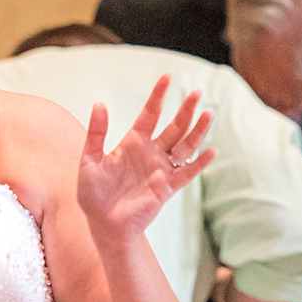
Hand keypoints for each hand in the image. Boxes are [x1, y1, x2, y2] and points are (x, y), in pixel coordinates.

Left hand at [76, 75, 213, 242]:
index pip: (150, 113)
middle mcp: (151, 152)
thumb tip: (100, 103)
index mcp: (133, 142)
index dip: (158, 96)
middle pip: (174, 126)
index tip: (167, 77)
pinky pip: (187, 172)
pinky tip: (211, 151)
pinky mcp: (167, 188)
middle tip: (197, 93)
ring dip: (197, 131)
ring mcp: (161, 169)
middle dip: (185, 110)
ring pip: (184, 145)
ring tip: (208, 113)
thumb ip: (96, 133)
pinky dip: (199, 163)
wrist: (103, 224)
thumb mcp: (89, 160)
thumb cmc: (93, 193)